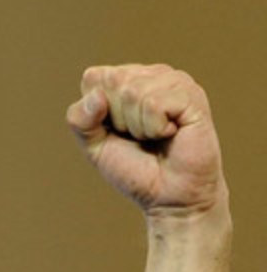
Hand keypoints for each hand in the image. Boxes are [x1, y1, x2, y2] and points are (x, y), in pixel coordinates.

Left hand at [65, 64, 225, 217]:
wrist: (168, 197)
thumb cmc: (134, 168)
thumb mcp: (93, 144)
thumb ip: (80, 119)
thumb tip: (97, 96)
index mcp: (128, 79)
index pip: (94, 77)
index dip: (97, 111)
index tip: (117, 130)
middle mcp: (153, 74)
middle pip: (113, 81)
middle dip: (118, 118)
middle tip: (138, 137)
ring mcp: (175, 82)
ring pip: (133, 92)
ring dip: (137, 126)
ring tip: (155, 137)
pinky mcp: (193, 96)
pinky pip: (154, 104)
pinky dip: (154, 128)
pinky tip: (170, 134)